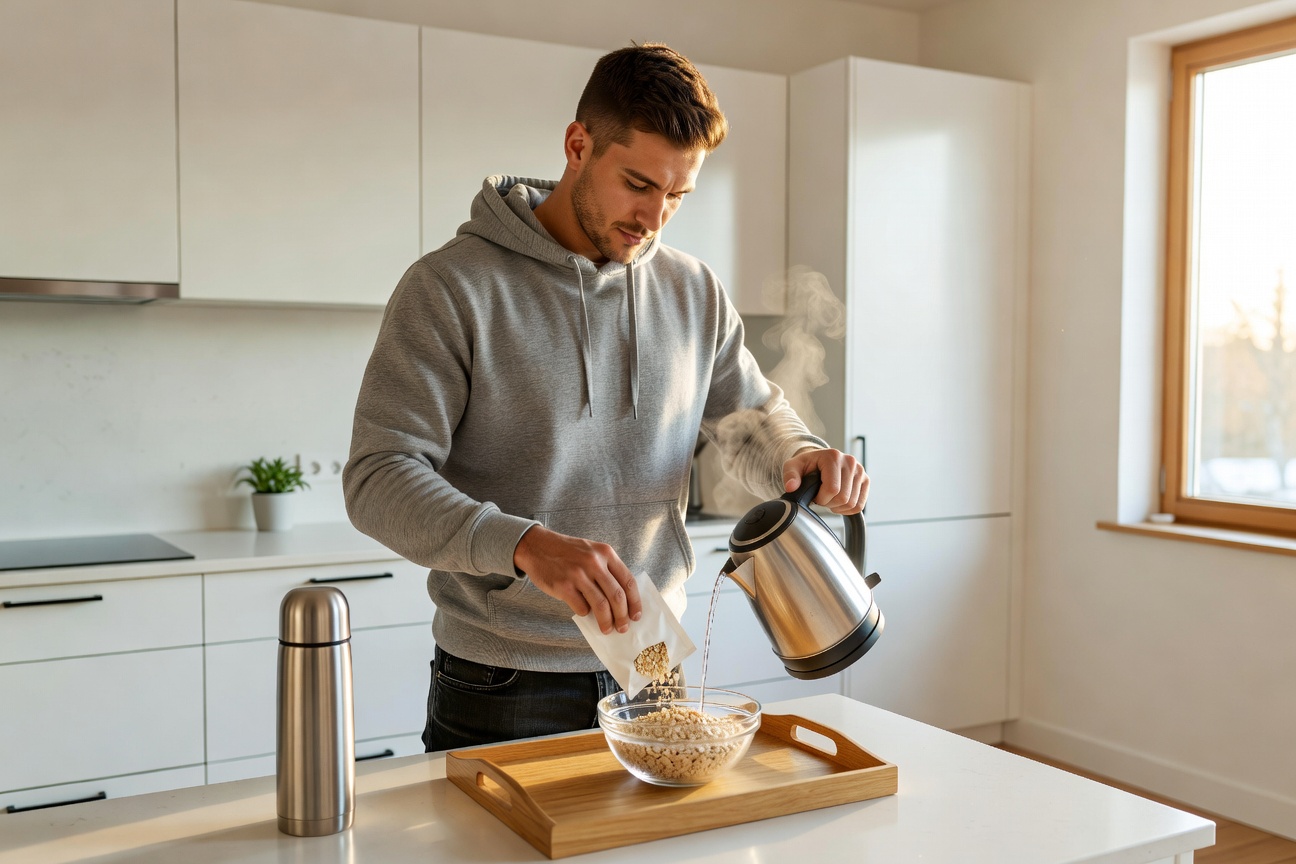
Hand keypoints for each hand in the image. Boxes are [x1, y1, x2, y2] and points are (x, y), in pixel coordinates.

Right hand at [512, 525, 641, 634]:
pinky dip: (586, 614)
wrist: (537, 546)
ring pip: (601, 605)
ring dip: (607, 622)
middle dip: (623, 616)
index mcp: (606, 553)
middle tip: (623, 627)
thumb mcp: (592, 552)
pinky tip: (584, 613)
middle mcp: (594, 562)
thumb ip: (607, 570)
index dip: (635, 602)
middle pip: (617, 596)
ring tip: (607, 629)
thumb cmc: (568, 553)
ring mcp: (578, 574)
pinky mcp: (563, 586)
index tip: (636, 615)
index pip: (628, 581)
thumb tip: (622, 602)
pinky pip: (581, 607)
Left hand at [782, 448, 868, 513]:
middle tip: (821, 497)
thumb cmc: (806, 465)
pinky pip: (860, 505)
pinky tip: (838, 503)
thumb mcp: (793, 467)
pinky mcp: (865, 480)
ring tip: (829, 498)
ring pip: (852, 503)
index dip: (821, 498)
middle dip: (829, 503)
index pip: (833, 489)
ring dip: (838, 507)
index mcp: (833, 456)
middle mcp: (850, 461)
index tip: (814, 495)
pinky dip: (848, 509)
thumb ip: (790, 476)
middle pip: (844, 498)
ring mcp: (860, 470)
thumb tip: (791, 487)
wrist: (818, 462)